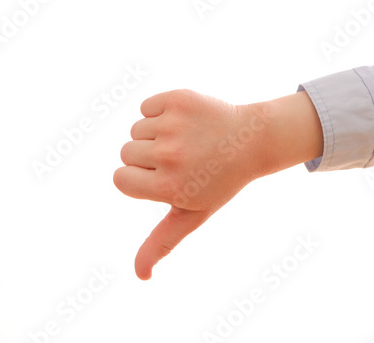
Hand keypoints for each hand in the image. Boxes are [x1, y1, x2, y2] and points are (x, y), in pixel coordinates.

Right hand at [114, 89, 321, 279]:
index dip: (140, 179)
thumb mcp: (193, 214)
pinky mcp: (179, 99)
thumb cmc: (220, 182)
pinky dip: (161, 112)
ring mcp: (173, 125)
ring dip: (156, 134)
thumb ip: (162, 242)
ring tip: (189, 140)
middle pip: (126, 153)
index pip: (121, 180)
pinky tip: (188, 122)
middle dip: (148, 157)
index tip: (166, 177)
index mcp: (168, 186)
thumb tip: (141, 275)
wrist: (252, 141)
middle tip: (185, 158)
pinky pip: (147, 106)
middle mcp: (169, 155)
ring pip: (137, 129)